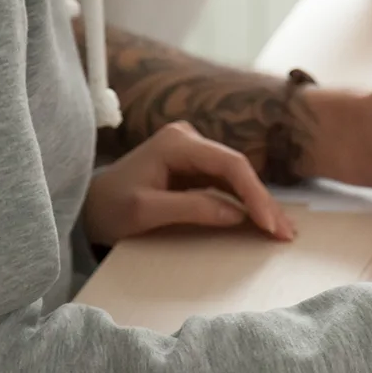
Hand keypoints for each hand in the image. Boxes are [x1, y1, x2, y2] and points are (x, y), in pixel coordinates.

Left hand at [84, 122, 293, 245]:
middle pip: (239, 169)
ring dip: (259, 204)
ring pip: (237, 178)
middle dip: (263, 201)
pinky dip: (245, 204)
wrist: (85, 208)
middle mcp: (189, 140)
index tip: (268, 224)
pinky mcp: (195, 168)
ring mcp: (193, 152)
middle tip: (286, 233)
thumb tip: (237, 215)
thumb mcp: (145, 212)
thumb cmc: (108, 208)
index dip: (254, 194)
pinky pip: (228, 185)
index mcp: (177, 143)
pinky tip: (264, 220)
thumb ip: (191, 209)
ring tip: (282, 230)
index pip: (230, 164)